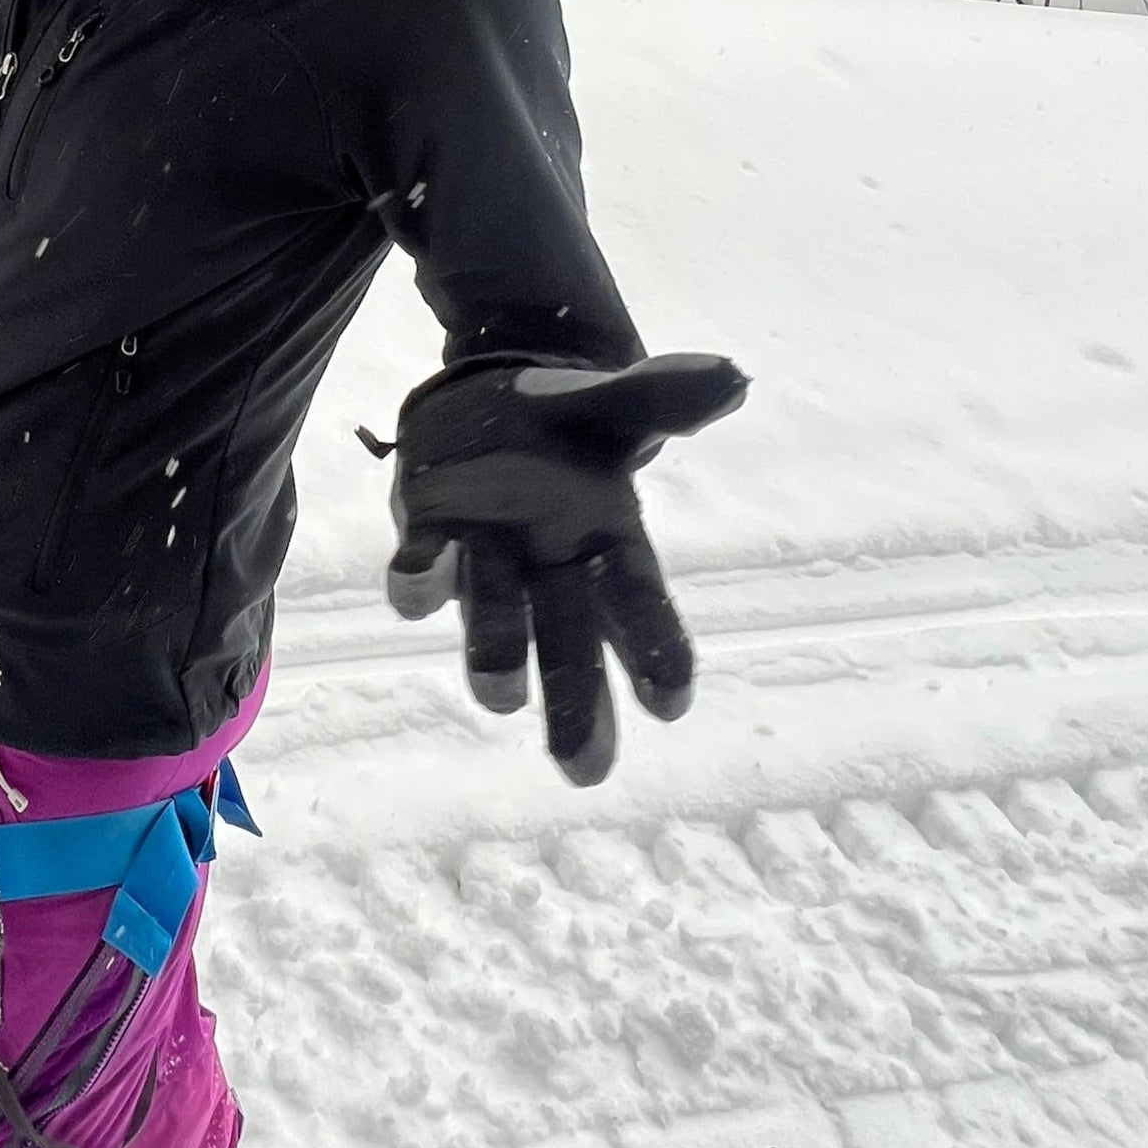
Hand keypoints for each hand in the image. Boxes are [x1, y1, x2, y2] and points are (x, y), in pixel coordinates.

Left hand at [384, 352, 746, 785]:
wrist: (487, 396)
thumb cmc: (564, 422)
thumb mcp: (613, 402)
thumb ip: (663, 395)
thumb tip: (730, 376)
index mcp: (605, 536)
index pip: (638, 603)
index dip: (655, 652)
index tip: (671, 704)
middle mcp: (548, 562)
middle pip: (569, 641)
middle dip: (578, 704)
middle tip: (584, 772)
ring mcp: (487, 555)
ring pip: (495, 619)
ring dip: (496, 656)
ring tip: (501, 696)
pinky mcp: (428, 531)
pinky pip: (422, 564)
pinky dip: (418, 579)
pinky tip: (416, 589)